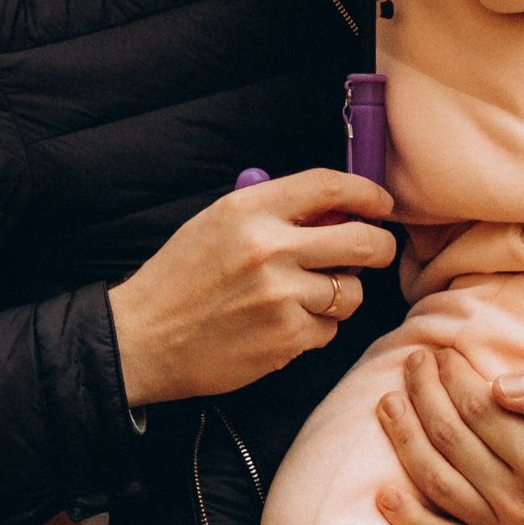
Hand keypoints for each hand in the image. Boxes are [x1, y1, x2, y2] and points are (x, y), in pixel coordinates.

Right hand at [109, 170, 394, 407]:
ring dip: (340, 295)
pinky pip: (329, 330)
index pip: (329, 185)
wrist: (142, 338)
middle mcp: (268, 248)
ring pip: (352, 292)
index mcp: (248, 209)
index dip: (367, 193)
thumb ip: (273, 213)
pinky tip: (282, 325)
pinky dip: (315, 328)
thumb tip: (339, 210)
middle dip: (379, 247)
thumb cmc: (179, 279)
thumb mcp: (216, 225)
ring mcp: (280, 296)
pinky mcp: (286, 338)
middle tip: (374, 252)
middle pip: (363, 241)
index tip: (381, 204)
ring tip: (307, 297)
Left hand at [374, 350, 523, 524]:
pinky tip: (383, 493)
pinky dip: (410, 520)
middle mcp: (521, 506)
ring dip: (403, 439)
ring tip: (389, 401)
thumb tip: (499, 386)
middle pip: (450, 440)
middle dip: (423, 394)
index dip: (453, 376)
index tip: (443, 352)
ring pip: (436, 481)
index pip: (478, 410)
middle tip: (414, 363)